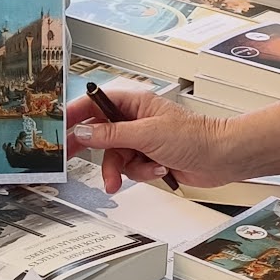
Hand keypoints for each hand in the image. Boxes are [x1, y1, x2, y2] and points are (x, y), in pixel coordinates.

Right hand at [66, 90, 232, 193]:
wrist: (220, 158)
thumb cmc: (194, 136)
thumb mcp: (146, 134)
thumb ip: (112, 134)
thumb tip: (85, 131)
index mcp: (134, 103)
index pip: (96, 104)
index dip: (76, 114)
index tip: (59, 125)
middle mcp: (135, 120)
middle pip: (100, 132)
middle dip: (92, 148)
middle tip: (70, 157)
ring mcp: (142, 140)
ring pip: (114, 156)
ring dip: (121, 169)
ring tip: (128, 176)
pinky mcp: (148, 159)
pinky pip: (130, 169)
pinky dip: (141, 173)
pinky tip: (158, 170)